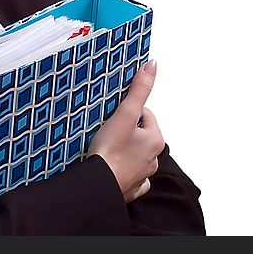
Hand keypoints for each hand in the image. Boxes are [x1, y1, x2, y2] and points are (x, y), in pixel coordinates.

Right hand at [86, 60, 164, 202]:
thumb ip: (139, 89)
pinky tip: (111, 166)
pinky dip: (123, 170)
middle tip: (107, 132)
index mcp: (156, 139)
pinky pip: (130, 176)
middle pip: (139, 134)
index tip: (113, 118)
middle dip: (125, 131)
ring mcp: (142, 174)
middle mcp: (153, 158)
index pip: (144, 115)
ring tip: (105, 147)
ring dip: (123, 149)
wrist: (96, 184)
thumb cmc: (109, 151)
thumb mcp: (124, 113)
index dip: (126, 112)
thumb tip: (152, 65)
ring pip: (134, 154)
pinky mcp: (131, 188)